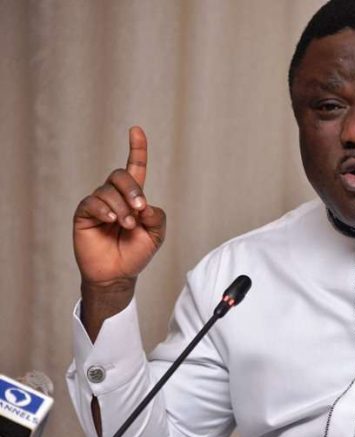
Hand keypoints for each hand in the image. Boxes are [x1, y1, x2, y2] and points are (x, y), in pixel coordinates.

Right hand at [73, 127, 165, 330]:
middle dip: (133, 189)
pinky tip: (112, 221)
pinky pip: (93, 202)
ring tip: (127, 225)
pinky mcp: (84, 214)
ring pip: (108, 190)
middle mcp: (114, 195)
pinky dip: (105, 210)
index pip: (135, 167)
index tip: (136, 130)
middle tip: (141, 209)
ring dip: (122, 207)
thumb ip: (157, 217)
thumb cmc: (136, 253)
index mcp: (134, 196)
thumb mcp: (156, 235)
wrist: (117, 274)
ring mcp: (98, 203)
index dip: (137, 149)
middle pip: (120, 175)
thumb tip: (146, 205)